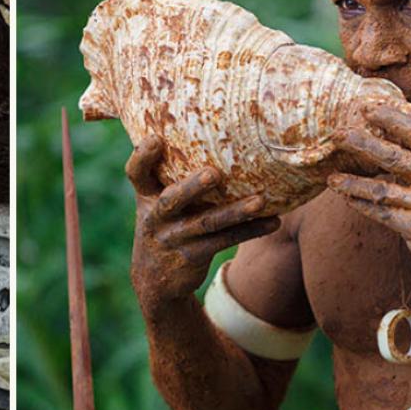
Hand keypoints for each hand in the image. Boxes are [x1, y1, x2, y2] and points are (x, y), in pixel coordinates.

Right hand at [126, 136, 280, 310]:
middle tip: (214, 174)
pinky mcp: (191, 257)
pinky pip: (224, 241)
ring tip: (260, 201)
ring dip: (234, 212)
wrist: (155, 280)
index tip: (156, 138)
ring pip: (206, 224)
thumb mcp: (156, 201)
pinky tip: (274, 222)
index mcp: (146, 197)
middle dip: (192, 187)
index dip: (143, 157)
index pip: (136, 174)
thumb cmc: (166, 224)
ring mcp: (173, 239)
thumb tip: (208, 129)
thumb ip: (170, 175)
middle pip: (172, 200)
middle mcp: (155, 217)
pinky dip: (250, 230)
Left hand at [328, 104, 410, 288]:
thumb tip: (403, 138)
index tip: (368, 108)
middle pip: (392, 156)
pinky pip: (381, 213)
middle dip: (360, 143)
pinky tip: (347, 199)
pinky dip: (361, 205)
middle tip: (337, 134)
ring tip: (331, 178)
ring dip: (352, 183)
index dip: (391, 118)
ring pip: (380, 188)